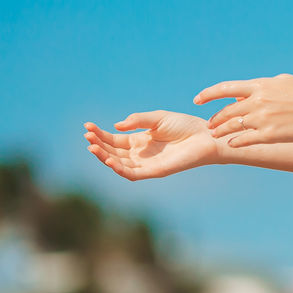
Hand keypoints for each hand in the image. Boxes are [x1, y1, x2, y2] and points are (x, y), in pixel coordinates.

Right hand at [83, 111, 221, 179]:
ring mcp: (146, 164)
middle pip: (112, 152)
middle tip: (88, 136)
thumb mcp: (157, 118)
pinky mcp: (154, 171)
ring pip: (119, 164)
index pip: (113, 140)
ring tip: (93, 147)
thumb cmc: (184, 126)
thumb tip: (116, 127)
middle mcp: (140, 154)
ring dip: (104, 157)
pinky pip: (132, 174)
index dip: (100, 135)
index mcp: (139, 141)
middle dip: (98, 145)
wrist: (205, 136)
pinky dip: (119, 169)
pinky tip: (109, 160)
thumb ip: (137, 121)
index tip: (87, 126)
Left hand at [193, 73, 292, 147]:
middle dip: (215, 119)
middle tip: (210, 124)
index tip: (198, 100)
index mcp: (260, 85)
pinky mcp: (270, 135)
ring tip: (215, 135)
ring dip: (221, 131)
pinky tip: (232, 143)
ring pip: (232, 126)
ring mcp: (262, 119)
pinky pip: (245, 140)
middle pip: (226, 111)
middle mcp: (257, 101)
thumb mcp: (284, 82)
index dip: (208, 94)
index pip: (225, 88)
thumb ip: (261, 87)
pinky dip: (235, 142)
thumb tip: (244, 93)